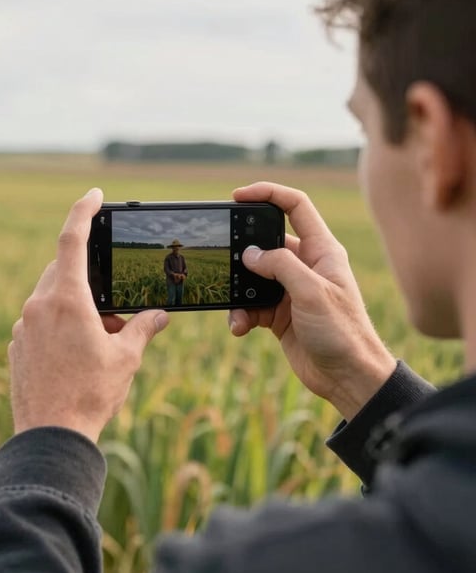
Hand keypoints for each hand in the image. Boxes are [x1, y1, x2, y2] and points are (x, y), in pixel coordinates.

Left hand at [9, 188, 169, 442]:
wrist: (50, 436)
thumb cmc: (90, 395)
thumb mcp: (126, 358)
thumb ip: (144, 328)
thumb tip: (160, 316)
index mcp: (67, 299)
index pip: (72, 239)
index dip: (83, 211)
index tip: (94, 196)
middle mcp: (38, 306)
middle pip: (63, 271)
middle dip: (89, 279)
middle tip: (113, 309)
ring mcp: (22, 326)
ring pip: (50, 298)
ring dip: (75, 306)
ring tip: (98, 338)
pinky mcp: (14, 345)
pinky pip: (37, 322)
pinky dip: (57, 325)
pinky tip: (74, 353)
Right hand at [228, 182, 395, 420]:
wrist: (348, 378)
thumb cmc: (343, 332)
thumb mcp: (312, 292)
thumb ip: (280, 266)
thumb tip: (249, 254)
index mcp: (322, 251)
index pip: (295, 207)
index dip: (267, 194)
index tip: (238, 196)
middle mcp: (306, 266)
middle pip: (265, 243)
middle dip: (242, 251)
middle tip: (224, 257)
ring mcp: (291, 290)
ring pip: (252, 277)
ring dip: (238, 291)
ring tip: (235, 308)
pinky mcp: (279, 314)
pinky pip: (250, 305)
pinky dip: (241, 314)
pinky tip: (240, 327)